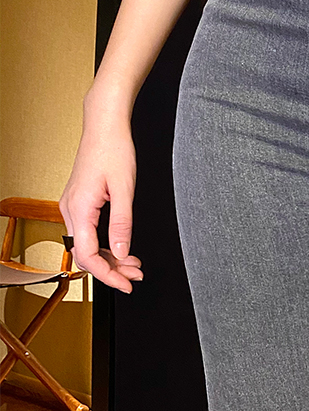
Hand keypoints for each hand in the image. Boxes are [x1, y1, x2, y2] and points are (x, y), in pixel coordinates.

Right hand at [59, 114, 142, 293]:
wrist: (105, 126)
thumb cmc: (114, 150)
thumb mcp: (125, 189)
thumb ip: (122, 224)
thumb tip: (121, 252)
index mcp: (79, 209)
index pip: (87, 256)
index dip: (108, 275)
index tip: (127, 284)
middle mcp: (70, 210)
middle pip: (86, 254)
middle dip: (112, 269)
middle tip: (137, 276)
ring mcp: (73, 206)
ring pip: (87, 244)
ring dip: (111, 257)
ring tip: (134, 264)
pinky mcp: (80, 202)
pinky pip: (88, 232)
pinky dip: (106, 243)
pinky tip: (123, 248)